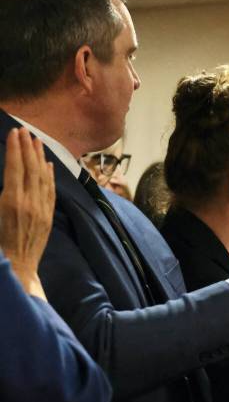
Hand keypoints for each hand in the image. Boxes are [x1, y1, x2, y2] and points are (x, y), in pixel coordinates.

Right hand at [0, 128, 54, 297]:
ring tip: (37, 141)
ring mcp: (41, 210)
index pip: (16, 169)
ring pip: (43, 178)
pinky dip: (50, 176)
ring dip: (40, 158)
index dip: (16, 150)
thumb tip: (6, 178)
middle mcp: (30, 204)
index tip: (15, 134)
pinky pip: (50, 192)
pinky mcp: (48, 218)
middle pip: (31, 169)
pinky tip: (48, 165)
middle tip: (26, 131)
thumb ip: (0, 194)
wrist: (16, 270)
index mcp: (11, 202)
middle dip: (28, 148)